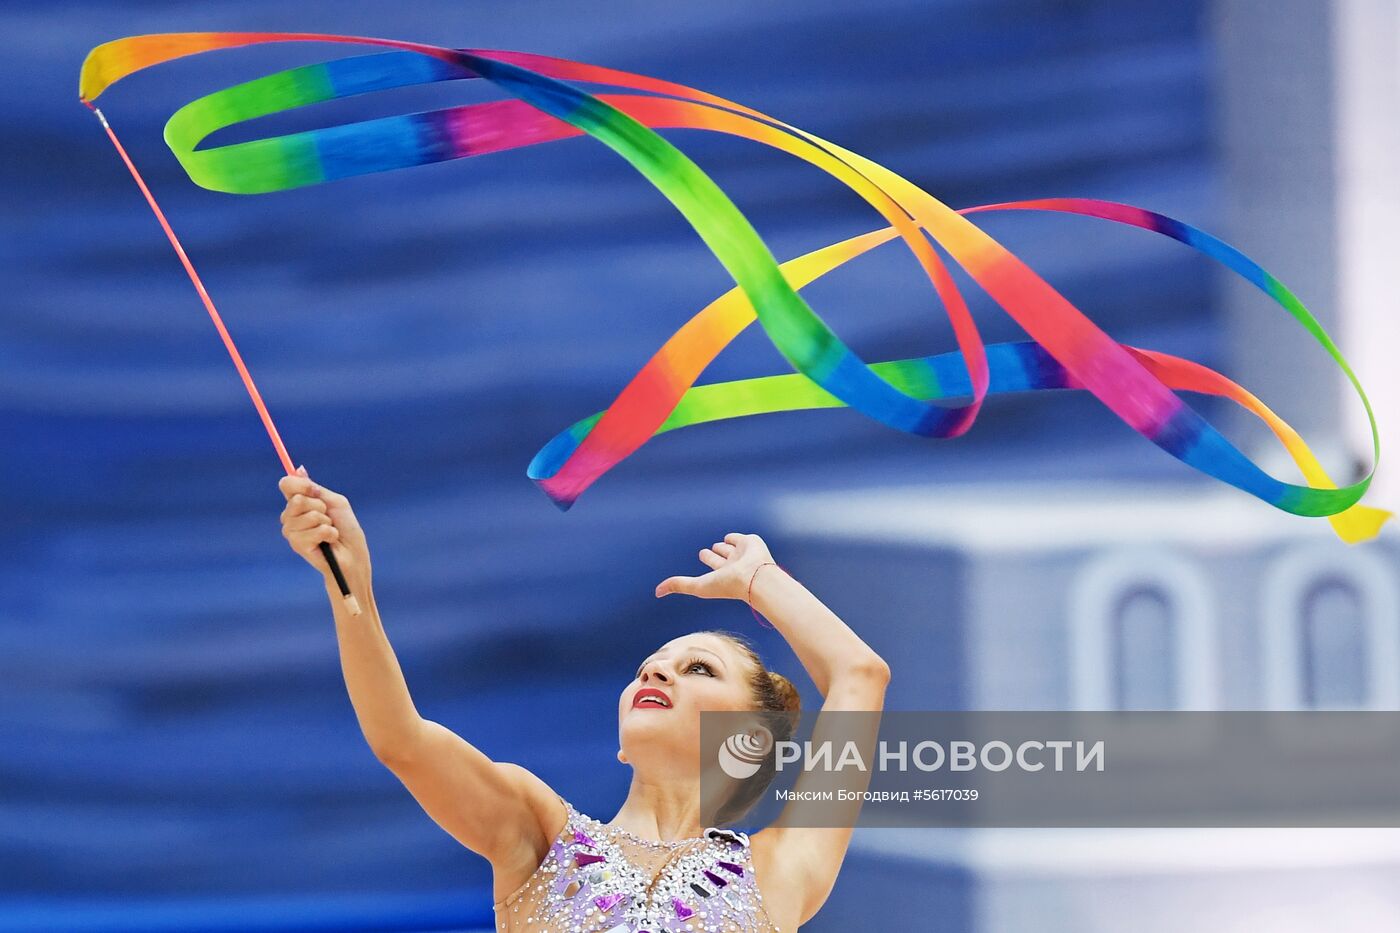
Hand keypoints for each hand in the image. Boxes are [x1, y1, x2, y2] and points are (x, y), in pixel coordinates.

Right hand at [278, 466, 370, 588]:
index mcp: (299, 503)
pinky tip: (329, 541)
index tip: (313, 489)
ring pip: (307, 515)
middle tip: (327, 517)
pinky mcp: (297, 545)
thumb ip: (316, 489)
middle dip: (319, 506)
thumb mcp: (334, 502)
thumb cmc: (346, 528)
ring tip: (329, 531)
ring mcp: (291, 531)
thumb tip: (298, 469)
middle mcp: (290, 516)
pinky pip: (314, 530)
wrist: (352, 554)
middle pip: (296, 499)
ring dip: (325, 522)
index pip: (286, 484)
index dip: (299, 484)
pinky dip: (328, 533)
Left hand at [655, 532, 775, 600]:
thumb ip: (678, 585)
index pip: (713, 563)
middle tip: (706, 552)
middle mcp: (733, 564)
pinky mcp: (751, 543)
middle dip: (713, 554)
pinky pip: (741, 537)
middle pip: (720, 556)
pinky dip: (735, 537)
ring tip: (719, 545)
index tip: (702, 554)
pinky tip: (731, 537)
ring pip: (730, 546)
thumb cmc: (729, 585)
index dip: (707, 557)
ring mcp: (743, 553)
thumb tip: (656, 592)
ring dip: (725, 545)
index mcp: (722, 573)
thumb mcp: (698, 586)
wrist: (754, 577)